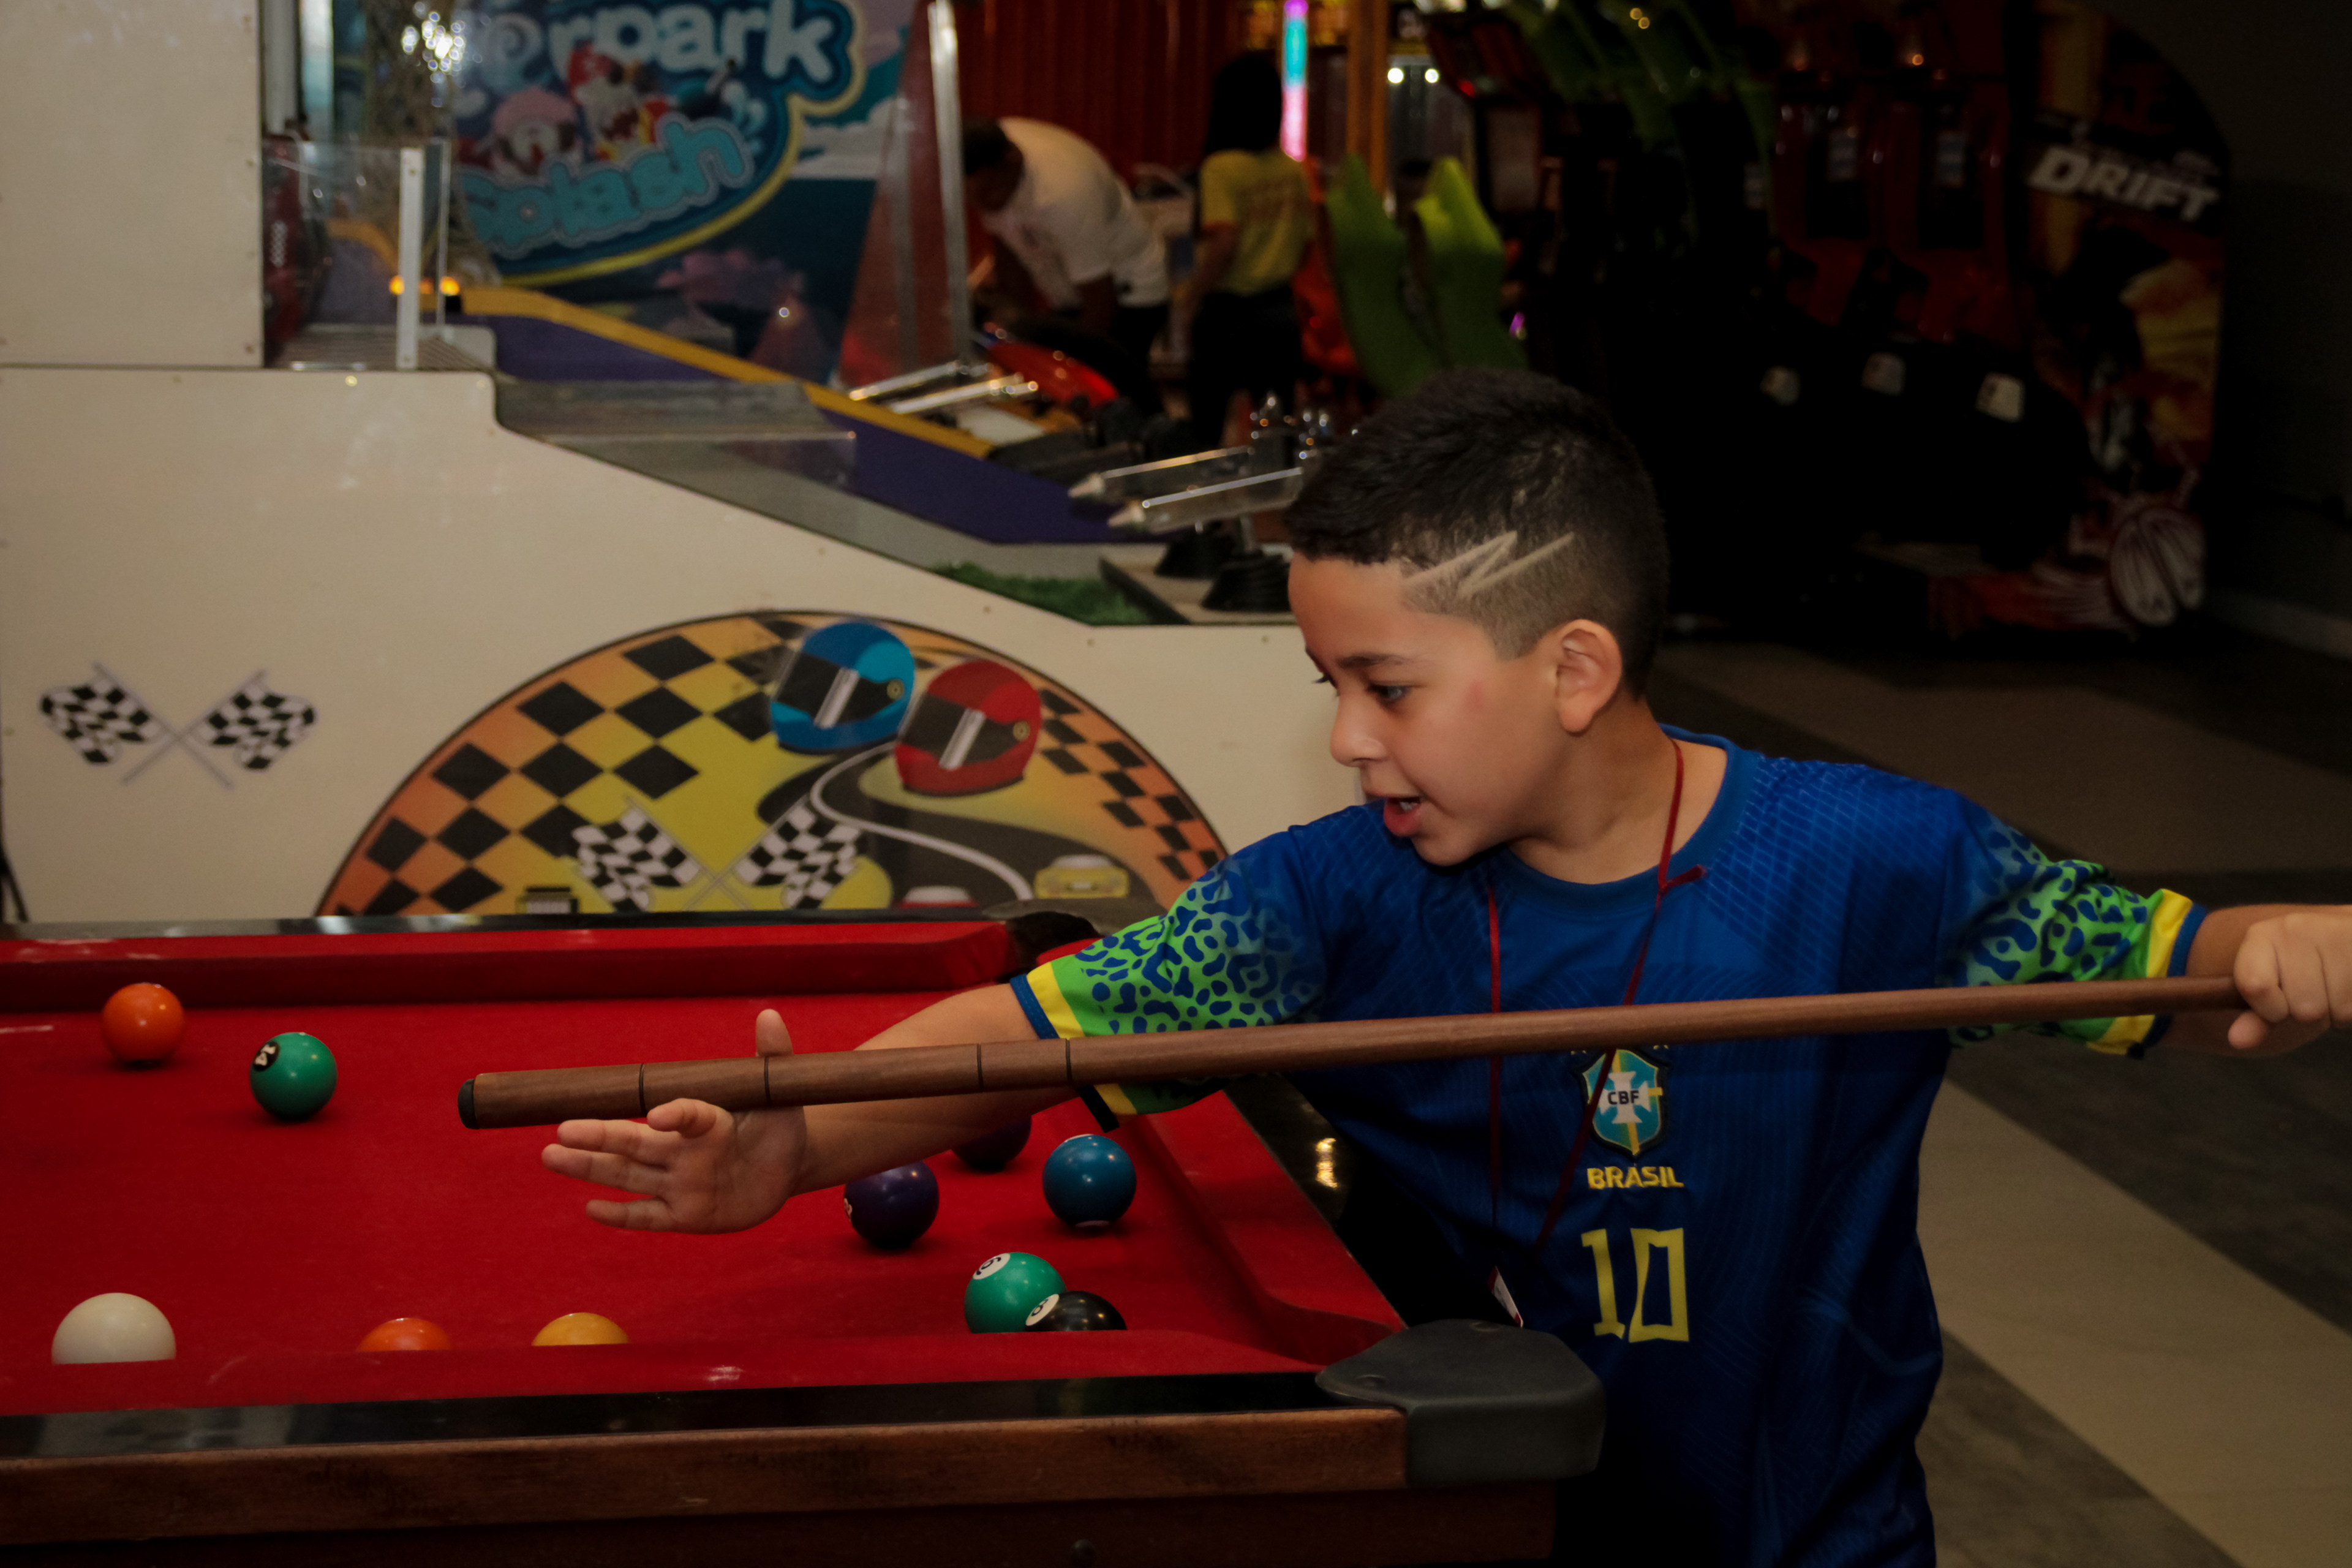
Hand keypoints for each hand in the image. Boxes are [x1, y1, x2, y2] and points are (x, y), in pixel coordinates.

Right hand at [540, 1009, 806, 1230]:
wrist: (785, 1168)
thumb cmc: (778, 1127)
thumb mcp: (780, 1096)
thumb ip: (773, 1057)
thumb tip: (769, 1014)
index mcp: (708, 1120)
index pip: (688, 1115)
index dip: (676, 1114)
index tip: (659, 1116)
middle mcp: (684, 1151)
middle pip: (635, 1144)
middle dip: (598, 1137)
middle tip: (562, 1129)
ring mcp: (680, 1184)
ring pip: (628, 1176)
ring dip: (590, 1168)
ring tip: (551, 1156)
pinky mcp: (685, 1216)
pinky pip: (648, 1216)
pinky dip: (621, 1216)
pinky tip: (589, 1208)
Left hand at [2227, 908, 2351, 1050]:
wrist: (2347, 940)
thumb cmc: (2306, 971)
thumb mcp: (2276, 992)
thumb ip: (2257, 1017)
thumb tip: (2237, 1040)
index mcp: (2261, 936)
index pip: (2255, 986)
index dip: (2270, 1010)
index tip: (2278, 1002)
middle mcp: (2293, 928)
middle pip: (2303, 1009)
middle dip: (2311, 1013)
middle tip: (2317, 990)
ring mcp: (2331, 932)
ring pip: (2335, 1010)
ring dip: (2337, 1010)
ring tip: (2336, 985)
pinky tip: (2350, 983)